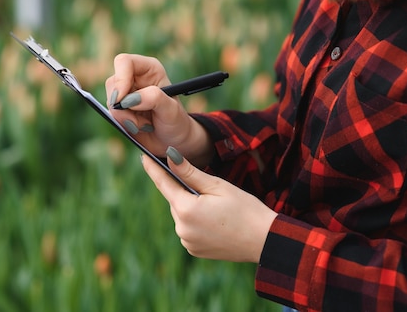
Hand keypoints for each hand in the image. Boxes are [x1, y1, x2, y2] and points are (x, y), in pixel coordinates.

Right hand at [105, 54, 212, 165]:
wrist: (173, 141)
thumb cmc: (176, 121)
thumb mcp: (171, 109)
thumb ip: (154, 98)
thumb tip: (130, 99)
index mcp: (149, 69)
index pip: (124, 62)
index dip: (120, 79)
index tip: (121, 100)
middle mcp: (135, 78)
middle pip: (113, 83)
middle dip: (122, 106)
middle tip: (139, 120)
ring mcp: (126, 93)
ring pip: (110, 101)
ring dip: (125, 118)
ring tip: (145, 125)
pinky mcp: (120, 108)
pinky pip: (111, 114)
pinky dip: (123, 123)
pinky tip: (138, 127)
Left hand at [141, 147, 276, 262]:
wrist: (264, 241)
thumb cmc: (245, 208)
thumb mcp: (217, 185)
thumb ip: (189, 172)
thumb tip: (169, 157)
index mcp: (186, 209)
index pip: (163, 183)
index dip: (153, 168)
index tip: (143, 156)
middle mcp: (181, 228)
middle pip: (175, 200)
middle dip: (184, 190)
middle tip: (207, 188)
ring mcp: (186, 241)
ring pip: (181, 214)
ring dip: (190, 206)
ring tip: (216, 207)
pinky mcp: (193, 249)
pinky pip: (187, 229)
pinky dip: (195, 221)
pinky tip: (215, 221)